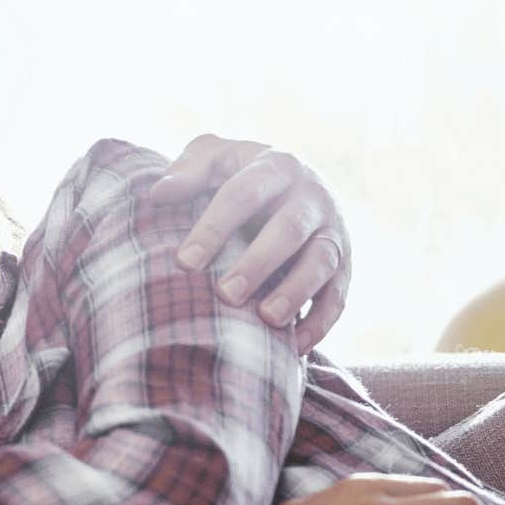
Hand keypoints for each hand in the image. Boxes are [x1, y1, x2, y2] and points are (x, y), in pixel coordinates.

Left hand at [146, 133, 351, 352]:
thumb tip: (159, 194)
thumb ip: (188, 170)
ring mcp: (332, 231)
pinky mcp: (345, 264)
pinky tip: (296, 346)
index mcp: (275, 167)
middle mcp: (311, 197)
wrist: (294, 183)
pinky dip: (321, 322)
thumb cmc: (239, 174)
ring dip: (296, 291)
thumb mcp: (215, 157)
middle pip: (288, 230)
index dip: (213, 229)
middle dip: (258, 263)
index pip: (242, 196)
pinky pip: (338, 295)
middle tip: (226, 294)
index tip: (184, 263)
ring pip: (321, 262)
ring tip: (267, 319)